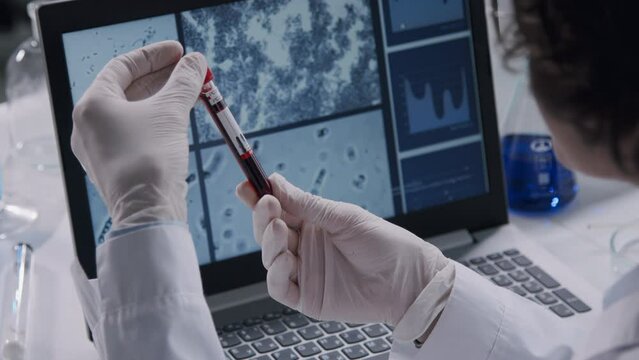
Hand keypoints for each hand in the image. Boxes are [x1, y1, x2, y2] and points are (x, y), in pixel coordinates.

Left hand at [71, 41, 206, 228]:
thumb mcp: (171, 112)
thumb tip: (196, 62)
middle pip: (127, 89)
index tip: (179, 52)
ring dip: (161, 100)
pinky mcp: (113, 166)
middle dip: (161, 77)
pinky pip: (134, 133)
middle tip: (188, 70)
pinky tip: (178, 119)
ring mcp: (99, 147)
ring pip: (132, 113)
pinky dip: (155, 121)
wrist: (146, 211)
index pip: (122, 67)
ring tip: (189, 93)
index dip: (154, 56)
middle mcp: (88, 125)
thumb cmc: (150, 159)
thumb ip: (184, 82)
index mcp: (92, 105)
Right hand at [237, 174, 449, 325]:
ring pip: (270, 257)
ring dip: (269, 242)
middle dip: (262, 216)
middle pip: (269, 231)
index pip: (278, 208)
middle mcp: (305, 246)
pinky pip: (279, 286)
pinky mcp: (306, 297)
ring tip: (280, 228)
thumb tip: (275, 182)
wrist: (407, 280)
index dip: (260, 197)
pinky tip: (287, 260)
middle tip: (266, 203)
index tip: (247, 184)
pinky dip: (276, 273)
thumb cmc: (383, 244)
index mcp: (313, 223)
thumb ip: (308, 205)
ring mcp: (304, 271)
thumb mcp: (344, 217)